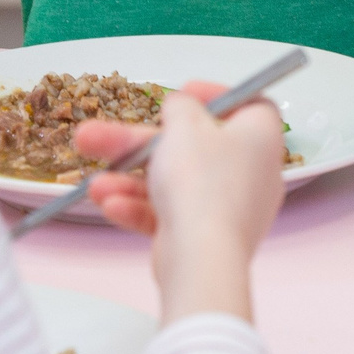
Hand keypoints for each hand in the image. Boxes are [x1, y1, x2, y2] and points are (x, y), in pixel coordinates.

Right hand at [73, 82, 285, 322]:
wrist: (201, 259)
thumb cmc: (202, 184)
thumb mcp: (184, 126)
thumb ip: (181, 107)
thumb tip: (183, 106)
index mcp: (259, 138)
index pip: (247, 104)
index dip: (214, 95)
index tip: (184, 94)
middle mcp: (250, 172)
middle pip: (190, 146)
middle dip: (137, 143)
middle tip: (97, 137)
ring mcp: (228, 208)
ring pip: (173, 182)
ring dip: (129, 179)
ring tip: (94, 184)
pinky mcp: (206, 237)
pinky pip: (171, 213)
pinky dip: (141, 208)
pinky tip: (110, 205)